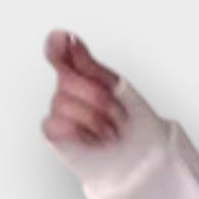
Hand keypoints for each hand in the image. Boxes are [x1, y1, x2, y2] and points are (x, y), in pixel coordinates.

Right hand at [41, 29, 127, 147]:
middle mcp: (67, 90)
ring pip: (62, 103)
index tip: (67, 40)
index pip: (57, 48)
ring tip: (112, 134)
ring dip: (94, 120)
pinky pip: (53, 125)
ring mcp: (61, 112)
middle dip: (98, 98)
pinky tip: (94, 140)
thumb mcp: (117, 89)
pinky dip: (77, 132)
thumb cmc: (135, 126)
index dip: (57, 45)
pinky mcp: (57, 137)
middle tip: (119, 117)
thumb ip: (89, 66)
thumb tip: (68, 38)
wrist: (145, 160)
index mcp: (82, 72)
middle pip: (66, 79)